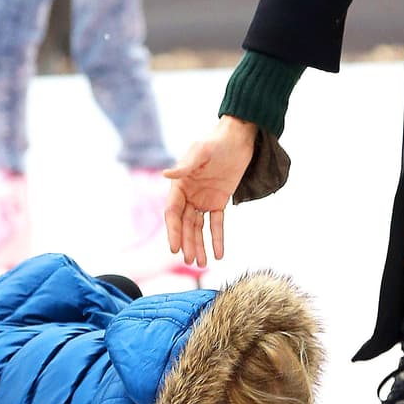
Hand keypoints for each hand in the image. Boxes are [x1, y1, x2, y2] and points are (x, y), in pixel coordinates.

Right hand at [163, 116, 257, 265]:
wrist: (238, 139)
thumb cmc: (216, 142)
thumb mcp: (201, 152)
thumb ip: (185, 165)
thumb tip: (166, 174)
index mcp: (179, 185)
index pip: (173, 212)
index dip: (173, 230)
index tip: (174, 247)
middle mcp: (189, 195)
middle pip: (185, 224)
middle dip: (187, 242)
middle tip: (190, 260)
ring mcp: (203, 200)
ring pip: (198, 227)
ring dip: (200, 244)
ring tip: (203, 263)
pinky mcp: (219, 201)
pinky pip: (217, 224)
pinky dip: (217, 238)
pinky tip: (219, 254)